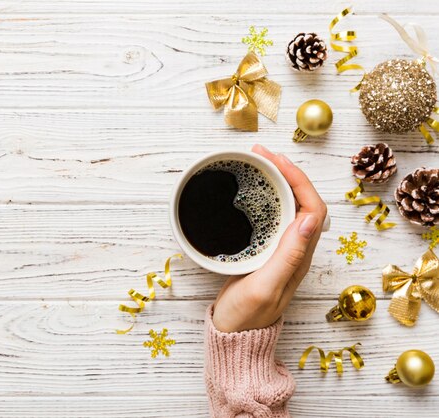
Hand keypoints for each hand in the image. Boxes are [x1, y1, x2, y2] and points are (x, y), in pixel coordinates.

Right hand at [212, 144, 327, 332]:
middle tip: (262, 153)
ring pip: (290, 206)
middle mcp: (296, 249)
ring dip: (279, 181)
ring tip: (259, 162)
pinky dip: (266, 196)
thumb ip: (288, 256)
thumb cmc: (246, 315)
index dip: (298, 179)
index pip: (312, 208)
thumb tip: (309, 220)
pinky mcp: (266, 250)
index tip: (275, 160)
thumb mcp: (265, 286)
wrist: (233, 335)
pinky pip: (274, 214)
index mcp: (299, 256)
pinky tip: (252, 189)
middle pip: (304, 201)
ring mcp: (282, 249)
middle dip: (288, 172)